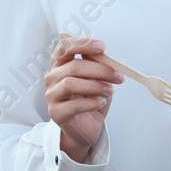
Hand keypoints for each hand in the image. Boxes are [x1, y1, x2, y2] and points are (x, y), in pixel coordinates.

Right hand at [46, 34, 122, 161]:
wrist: (86, 126)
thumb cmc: (91, 99)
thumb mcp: (98, 79)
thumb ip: (98, 66)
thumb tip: (103, 55)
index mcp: (61, 64)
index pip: (64, 47)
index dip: (82, 44)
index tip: (102, 47)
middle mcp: (53, 77)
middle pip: (73, 66)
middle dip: (100, 70)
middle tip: (118, 76)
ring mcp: (52, 95)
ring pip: (70, 84)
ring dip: (95, 86)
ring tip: (110, 90)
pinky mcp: (56, 113)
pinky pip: (73, 105)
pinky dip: (91, 102)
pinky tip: (101, 102)